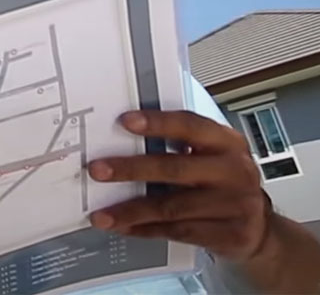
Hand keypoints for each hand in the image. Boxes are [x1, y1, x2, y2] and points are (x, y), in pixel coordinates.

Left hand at [87, 110, 269, 261]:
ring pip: (172, 207)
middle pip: (175, 168)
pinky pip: (178, 232)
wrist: (258, 229)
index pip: (190, 126)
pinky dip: (145, 230)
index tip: (124, 121)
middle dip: (131, 169)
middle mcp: (235, 171)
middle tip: (97, 170)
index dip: (157, 123)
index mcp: (227, 143)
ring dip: (131, 210)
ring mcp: (236, 205)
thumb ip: (178, 147)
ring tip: (101, 213)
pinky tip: (123, 227)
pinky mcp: (230, 235)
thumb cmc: (222, 184)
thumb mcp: (210, 158)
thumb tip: (119, 140)